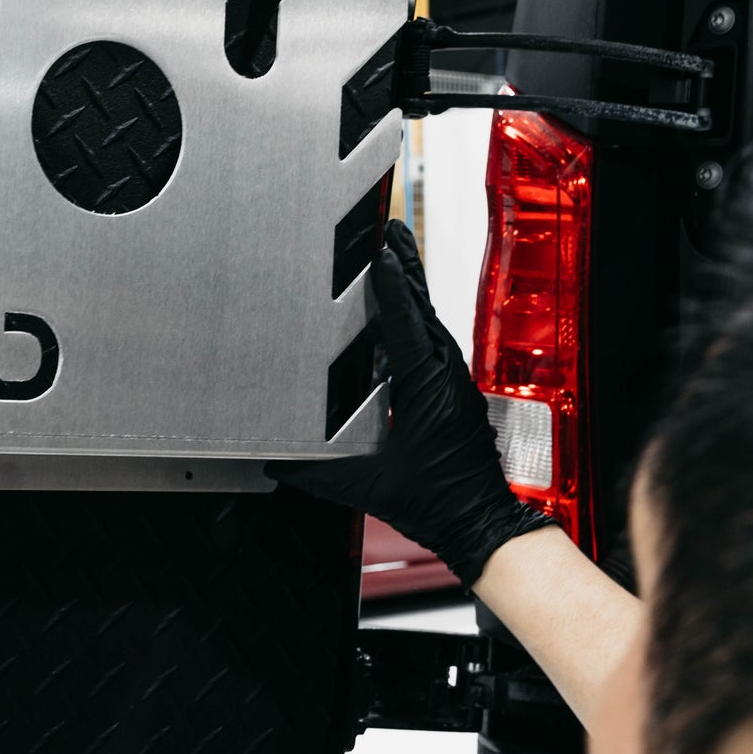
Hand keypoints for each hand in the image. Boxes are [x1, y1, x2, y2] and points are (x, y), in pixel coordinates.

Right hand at [263, 220, 553, 586]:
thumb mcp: (367, 484)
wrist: (479, 522)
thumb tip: (272, 462)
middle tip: (385, 231)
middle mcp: (445, 375)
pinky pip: (431, 340)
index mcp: (426, 388)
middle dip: (403, 267)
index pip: (405, 325)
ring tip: (390, 253)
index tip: (378, 255)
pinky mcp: (452, 388)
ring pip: (429, 320)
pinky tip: (399, 307)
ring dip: (410, 286)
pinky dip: (414, 314)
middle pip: (422, 308)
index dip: (389, 288)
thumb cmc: (435, 502)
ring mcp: (453, 379)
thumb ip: (315, 473)